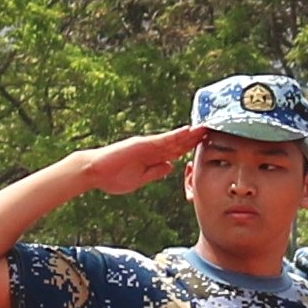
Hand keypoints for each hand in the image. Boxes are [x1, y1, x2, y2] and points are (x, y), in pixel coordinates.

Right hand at [77, 122, 214, 196]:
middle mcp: (152, 149)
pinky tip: (188, 130)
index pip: (176, 152)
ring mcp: (147, 145)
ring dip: (190, 134)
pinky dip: (176, 135)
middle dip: (195, 138)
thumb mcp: (140, 179)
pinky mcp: (142, 144)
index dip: (191, 147)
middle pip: (178, 143)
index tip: (205, 143)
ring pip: (174, 139)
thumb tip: (170, 166)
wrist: (94, 172)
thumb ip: (155, 172)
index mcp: (152, 158)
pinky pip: (163, 139)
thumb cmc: (113, 178)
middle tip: (213, 130)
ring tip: (206, 128)